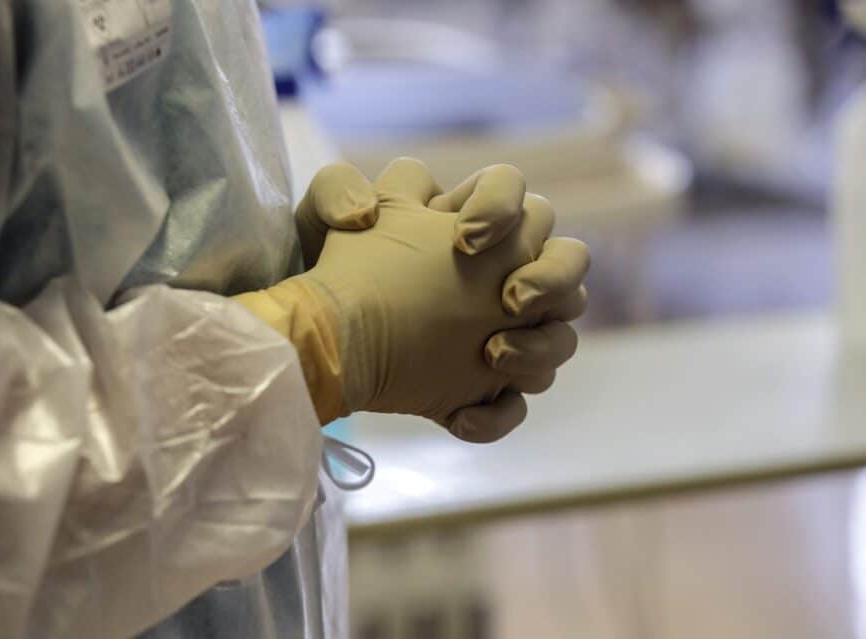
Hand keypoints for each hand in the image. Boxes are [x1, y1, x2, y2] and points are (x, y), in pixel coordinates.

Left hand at [236, 158, 588, 440]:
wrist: (309, 342)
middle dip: (553, 278)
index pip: (514, 192)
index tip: (464, 240)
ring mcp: (497, 333)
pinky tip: (457, 416)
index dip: (504, 207)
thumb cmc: (321, 272)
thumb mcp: (315, 222)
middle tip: (509, 300)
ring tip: (489, 356)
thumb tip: (366, 211)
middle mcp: (497, 274)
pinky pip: (514, 406)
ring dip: (538, 348)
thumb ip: (337, 190)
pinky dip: (495, 415)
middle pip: (568, 262)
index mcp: (467, 222)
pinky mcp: (476, 389)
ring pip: (560, 339)